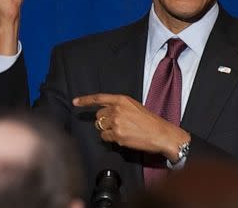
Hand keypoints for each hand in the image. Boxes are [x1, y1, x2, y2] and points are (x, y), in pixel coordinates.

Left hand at [73, 93, 189, 161]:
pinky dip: (110, 139)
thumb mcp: (134, 106)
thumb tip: (105, 112)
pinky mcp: (117, 135)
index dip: (85, 100)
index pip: (99, 98)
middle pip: (98, 116)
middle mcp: (117, 109)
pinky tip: (122, 137)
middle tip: (116, 125)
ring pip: (100, 127)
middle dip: (103, 121)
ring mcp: (116, 122)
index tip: (75, 102)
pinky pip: (105, 137)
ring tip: (122, 131)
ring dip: (107, 130)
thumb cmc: (150, 121)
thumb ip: (119, 106)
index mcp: (122, 100)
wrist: (161, 134)